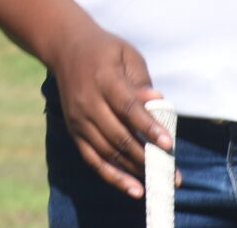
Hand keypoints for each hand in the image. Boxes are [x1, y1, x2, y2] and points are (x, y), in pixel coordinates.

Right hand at [45, 21, 173, 198]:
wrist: (64, 47)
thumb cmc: (105, 51)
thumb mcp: (127, 56)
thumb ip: (141, 82)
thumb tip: (157, 101)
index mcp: (104, 78)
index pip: (127, 107)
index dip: (148, 127)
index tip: (168, 144)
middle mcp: (87, 100)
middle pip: (118, 135)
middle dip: (146, 157)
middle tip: (172, 174)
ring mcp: (78, 117)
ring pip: (106, 150)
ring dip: (133, 169)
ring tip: (157, 182)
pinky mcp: (73, 129)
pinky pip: (92, 158)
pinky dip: (112, 175)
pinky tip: (133, 188)